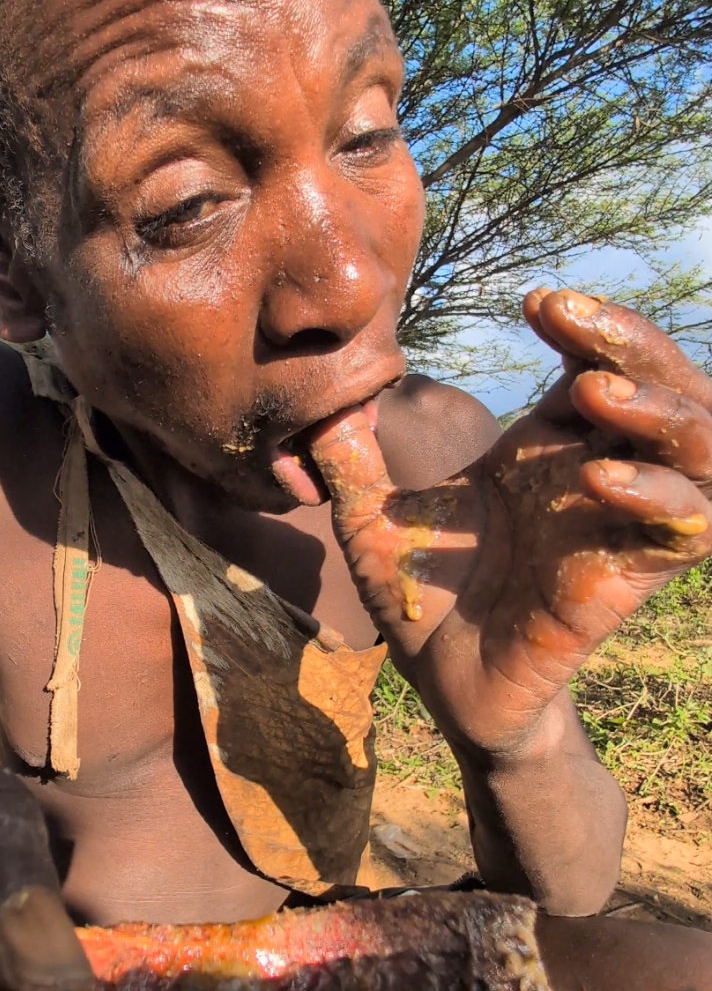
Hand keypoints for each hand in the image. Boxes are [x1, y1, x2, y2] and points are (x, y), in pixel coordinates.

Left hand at [309, 289, 711, 758]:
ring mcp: (617, 525)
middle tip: (572, 318)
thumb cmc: (422, 598)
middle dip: (633, 343)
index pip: (598, 362)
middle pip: (665, 386)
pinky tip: (599, 480)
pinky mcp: (625, 579)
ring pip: (700, 446)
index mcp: (543, 448)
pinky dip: (658, 496)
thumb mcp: (372, 519)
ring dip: (660, 409)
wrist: (445, 687)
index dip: (587, 325)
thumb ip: (349, 460)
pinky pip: (686, 527)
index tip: (536, 303)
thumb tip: (317, 401)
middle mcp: (591, 475)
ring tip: (591, 392)